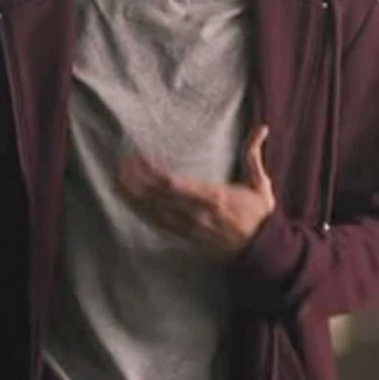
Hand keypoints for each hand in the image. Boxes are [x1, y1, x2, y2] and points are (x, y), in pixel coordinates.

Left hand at [117, 124, 275, 257]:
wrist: (262, 250)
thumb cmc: (259, 215)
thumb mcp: (260, 184)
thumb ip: (254, 155)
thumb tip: (261, 128)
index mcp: (214, 197)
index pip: (175, 185)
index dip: (152, 173)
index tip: (137, 158)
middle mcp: (198, 215)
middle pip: (158, 198)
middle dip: (136, 182)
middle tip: (119, 166)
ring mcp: (190, 229)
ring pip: (155, 213)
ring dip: (134, 198)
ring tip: (116, 183)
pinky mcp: (187, 239)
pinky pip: (159, 226)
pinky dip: (142, 214)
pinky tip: (130, 204)